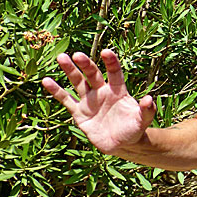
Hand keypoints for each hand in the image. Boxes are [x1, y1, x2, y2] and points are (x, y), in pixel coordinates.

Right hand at [41, 49, 155, 154]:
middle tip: (77, 55)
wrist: (122, 144)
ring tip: (61, 58)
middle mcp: (102, 92)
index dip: (111, 63)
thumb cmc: (134, 129)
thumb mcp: (143, 121)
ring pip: (78, 82)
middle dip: (86, 64)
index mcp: (118, 91)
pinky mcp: (79, 113)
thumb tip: (149, 99)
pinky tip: (46, 80)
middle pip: (93, 74)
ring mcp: (89, 101)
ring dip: (70, 71)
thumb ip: (146, 110)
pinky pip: (66, 100)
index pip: (114, 73)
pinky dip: (57, 91)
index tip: (106, 52)